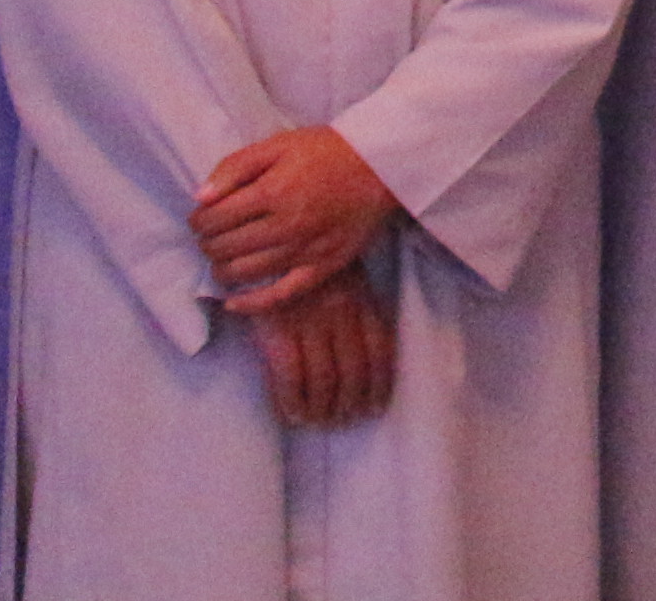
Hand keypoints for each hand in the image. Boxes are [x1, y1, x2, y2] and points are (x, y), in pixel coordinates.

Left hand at [195, 125, 397, 312]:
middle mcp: (285, 225)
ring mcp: (304, 251)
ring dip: (222, 269)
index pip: (215, 218)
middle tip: (210, 236)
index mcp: (272, 191)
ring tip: (221, 258)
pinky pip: (280, 295)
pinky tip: (234, 302)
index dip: (198, 221)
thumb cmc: (326, 151)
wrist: (381, 165)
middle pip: (225, 247)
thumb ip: (236, 166)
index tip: (200, 218)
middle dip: (207, 243)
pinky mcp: (321, 268)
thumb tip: (200, 198)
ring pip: (245, 272)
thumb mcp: (279, 143)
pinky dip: (252, 304)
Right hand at [249, 265, 396, 429]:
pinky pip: (288, 376)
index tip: (375, 406)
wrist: (276, 234)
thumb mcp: (350, 278)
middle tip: (344, 421)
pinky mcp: (278, 329)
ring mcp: (309, 323)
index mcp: (362, 301)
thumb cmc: (315, 260)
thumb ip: (361, 310)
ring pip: (323, 379)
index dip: (379, 385)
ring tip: (319, 421)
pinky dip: (292, 401)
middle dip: (350, 402)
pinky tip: (292, 414)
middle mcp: (340, 315)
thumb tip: (371, 356)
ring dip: (322, 408)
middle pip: (352, 372)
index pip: (379, 352)